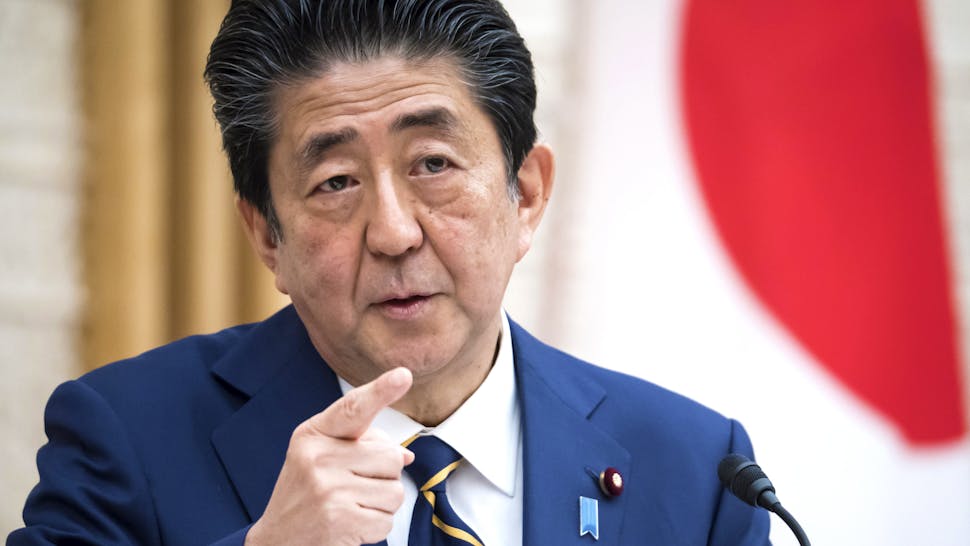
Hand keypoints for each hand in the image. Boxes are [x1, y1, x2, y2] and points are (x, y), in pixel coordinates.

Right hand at [245, 367, 414, 545]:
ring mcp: (328, 490)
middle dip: (383, 475)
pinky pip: (386, 520)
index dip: (381, 391)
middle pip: (391, 456)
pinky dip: (375, 526)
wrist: (277, 540)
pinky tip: (351, 524)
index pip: (353, 409)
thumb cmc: (304, 493)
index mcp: (314, 435)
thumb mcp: (320, 457)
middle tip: (353, 486)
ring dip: (381, 503)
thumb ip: (362, 445)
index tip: (403, 375)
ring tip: (351, 505)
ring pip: (394, 490)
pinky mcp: (339, 520)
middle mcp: (318, 458)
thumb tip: (405, 454)